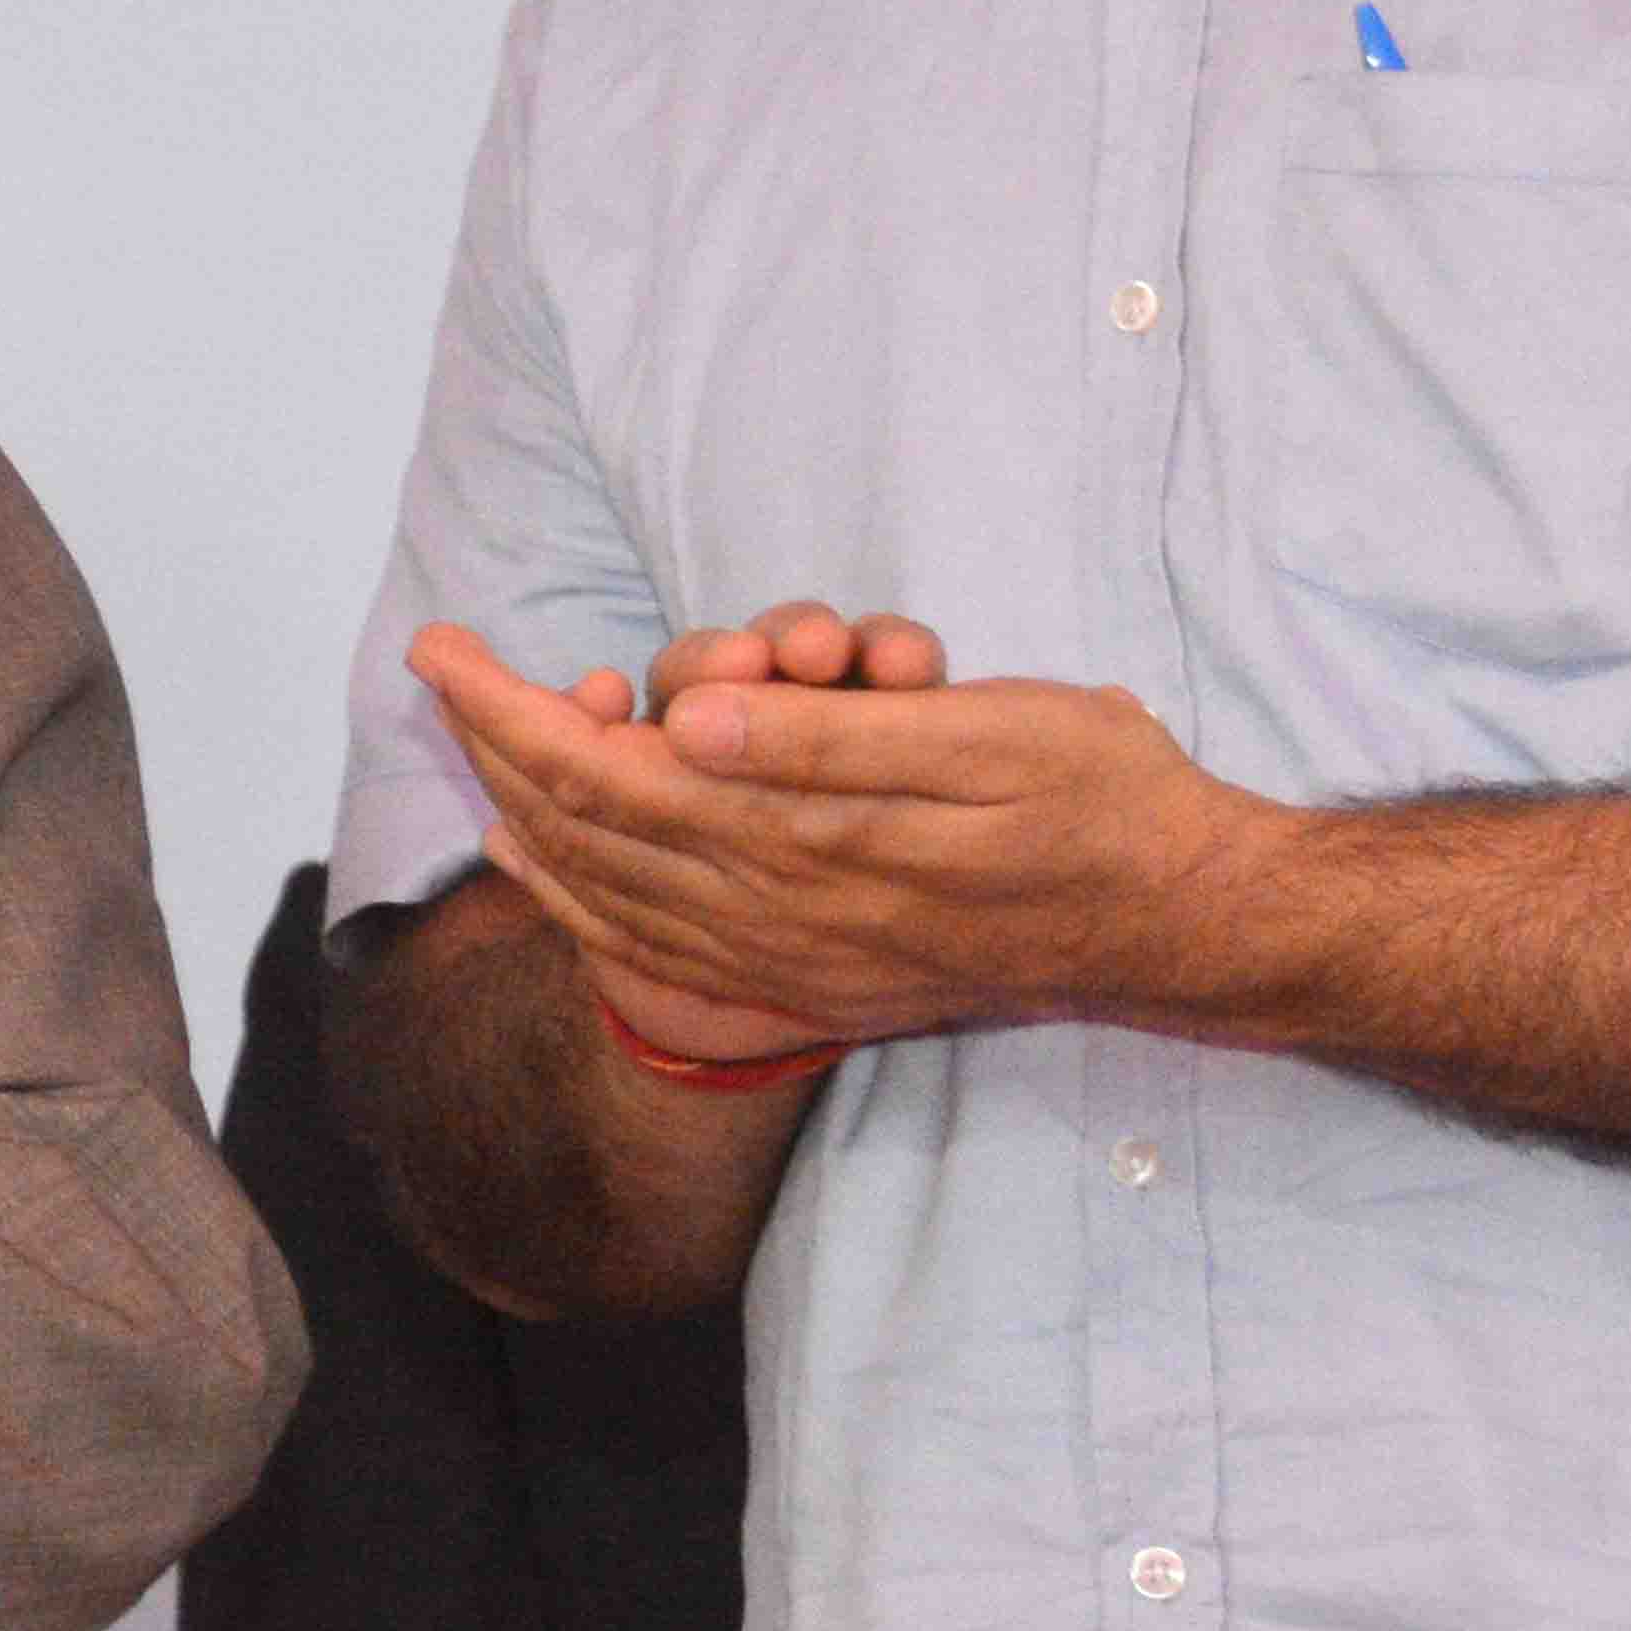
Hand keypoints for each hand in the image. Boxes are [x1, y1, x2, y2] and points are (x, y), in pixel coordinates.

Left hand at [410, 612, 1276, 1050]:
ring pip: (609, 892)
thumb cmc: (1101, 798)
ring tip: (474, 747)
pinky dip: (581, 900)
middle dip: (501, 745)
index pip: (607, 776)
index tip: (444, 646)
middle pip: (587, 832)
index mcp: (808, 841)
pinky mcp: (815, 984)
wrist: (1185, 923)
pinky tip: (540, 861)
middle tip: (444, 670)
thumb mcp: (986, 738)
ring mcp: (792, 962)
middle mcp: (778, 916)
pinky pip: (658, 950)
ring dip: (530, 815)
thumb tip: (688, 722)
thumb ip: (827, 741)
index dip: (513, 711)